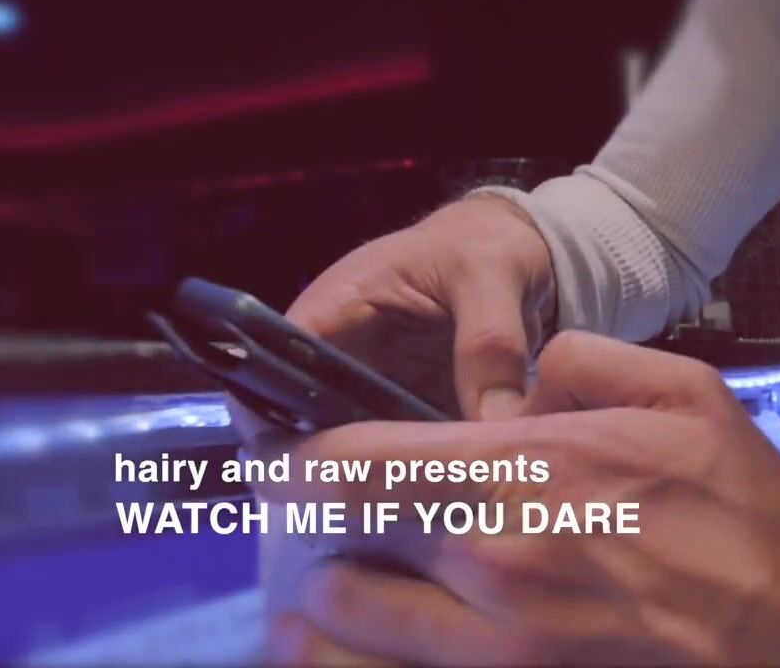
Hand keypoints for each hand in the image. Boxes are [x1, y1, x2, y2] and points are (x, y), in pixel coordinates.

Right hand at [230, 194, 553, 623]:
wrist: (510, 254)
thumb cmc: (484, 249)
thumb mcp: (491, 278)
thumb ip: (491, 342)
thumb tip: (494, 424)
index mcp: (334, 309)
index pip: (268, 370)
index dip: (271, 422)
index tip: (307, 474)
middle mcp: (335, 360)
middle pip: (297, 427)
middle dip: (322, 473)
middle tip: (365, 518)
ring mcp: (366, 395)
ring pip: (342, 454)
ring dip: (366, 489)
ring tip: (400, 529)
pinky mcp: (402, 421)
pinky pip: (391, 462)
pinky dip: (407, 488)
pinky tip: (435, 520)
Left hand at [252, 332, 779, 665]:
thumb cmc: (745, 513)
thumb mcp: (683, 391)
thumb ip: (578, 361)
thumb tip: (516, 386)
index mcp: (527, 472)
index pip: (355, 463)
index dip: (305, 456)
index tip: (299, 457)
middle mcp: (493, 563)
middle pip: (336, 549)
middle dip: (317, 530)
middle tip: (327, 519)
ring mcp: (499, 647)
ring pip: (347, 632)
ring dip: (327, 605)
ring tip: (334, 587)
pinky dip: (365, 657)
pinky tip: (362, 641)